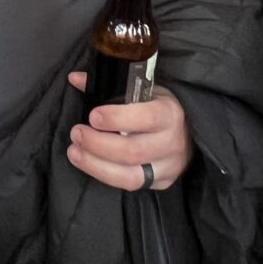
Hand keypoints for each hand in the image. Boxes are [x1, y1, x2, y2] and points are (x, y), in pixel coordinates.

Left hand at [65, 71, 192, 190]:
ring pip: (131, 176)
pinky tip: (89, 164)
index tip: (93, 116)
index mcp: (169, 113)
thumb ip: (109, 85)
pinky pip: (132, 185)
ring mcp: (169, 167)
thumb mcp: (143, 89)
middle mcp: (172, 142)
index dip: (117, 118)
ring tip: (74, 152)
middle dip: (98, 144)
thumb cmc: (159, 104)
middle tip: (76, 133)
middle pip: (132, 151)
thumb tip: (74, 78)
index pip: (146, 118)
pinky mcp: (162, 182)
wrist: (188, 129)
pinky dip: (106, 176)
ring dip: (96, 165)